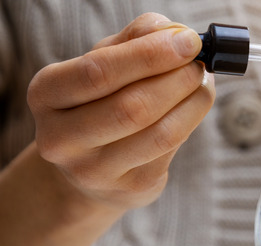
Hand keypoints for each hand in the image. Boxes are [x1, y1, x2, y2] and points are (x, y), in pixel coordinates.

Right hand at [27, 13, 214, 211]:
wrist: (93, 165)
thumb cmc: (101, 101)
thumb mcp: (105, 63)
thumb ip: (134, 40)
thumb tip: (172, 31)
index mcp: (46, 95)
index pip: (99, 72)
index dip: (150, 55)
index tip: (188, 41)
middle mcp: (61, 138)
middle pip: (132, 107)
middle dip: (176, 80)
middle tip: (199, 64)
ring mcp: (94, 170)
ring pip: (158, 133)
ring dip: (192, 102)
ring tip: (203, 83)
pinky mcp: (129, 187)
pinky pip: (170, 150)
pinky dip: (190, 122)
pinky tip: (194, 106)